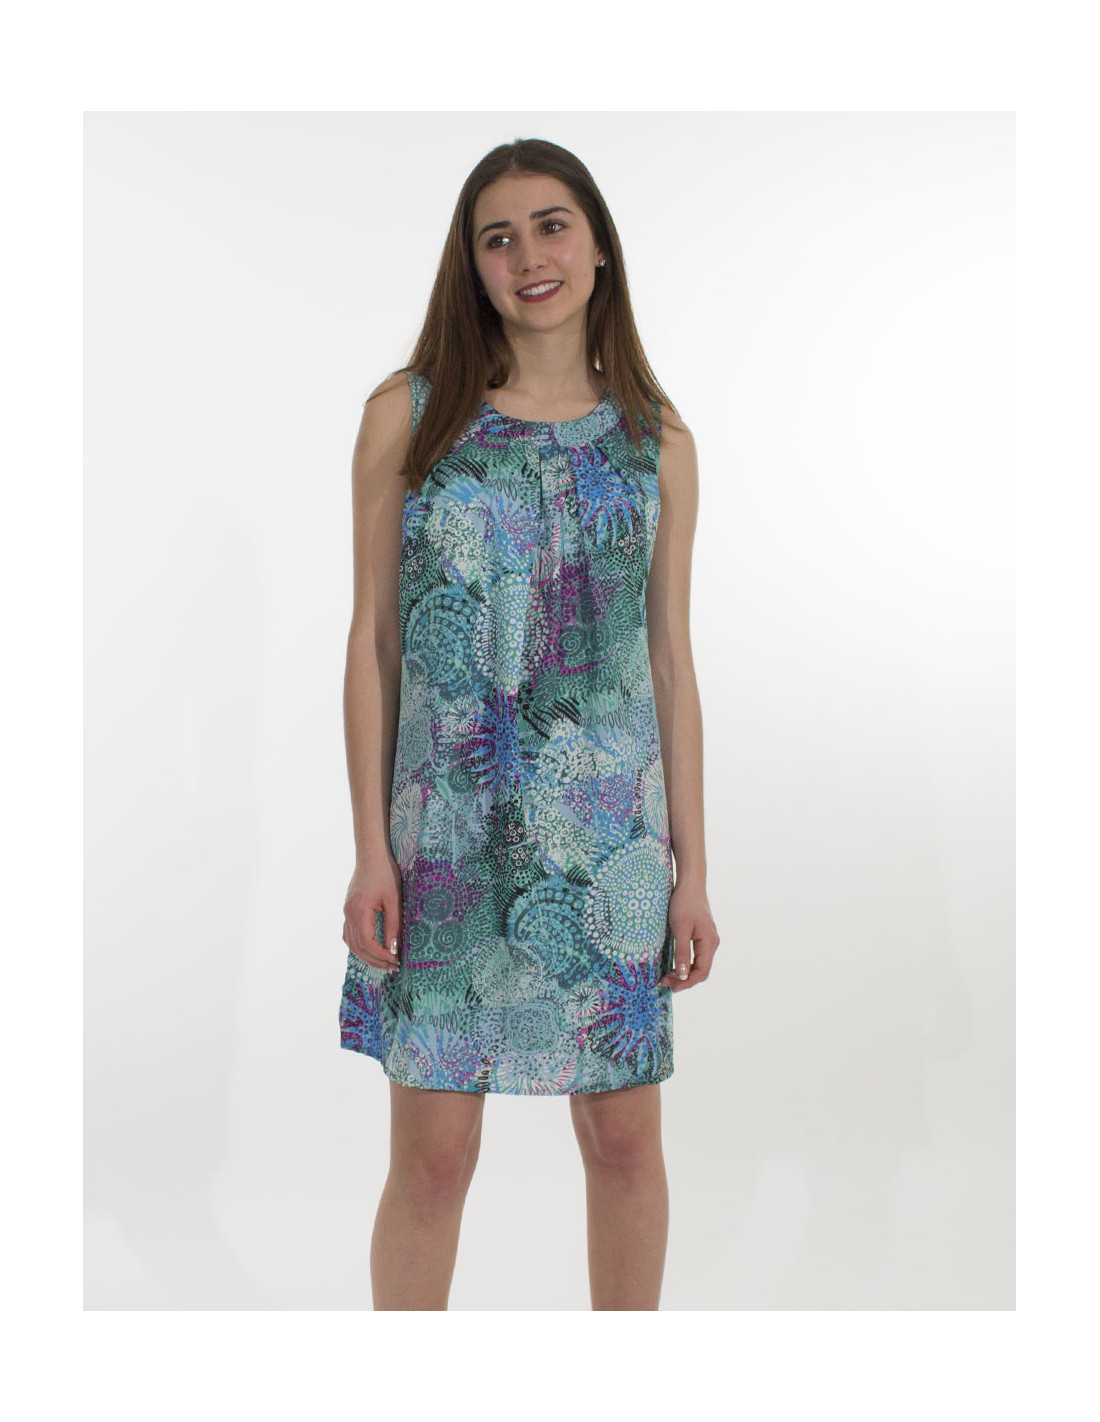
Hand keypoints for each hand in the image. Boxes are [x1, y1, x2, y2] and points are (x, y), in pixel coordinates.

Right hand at [343, 849, 402, 972]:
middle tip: (392, 966)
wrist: (371, 855)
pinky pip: (349, 934)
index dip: (380, 955)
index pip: (367, 943)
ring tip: (384, 962)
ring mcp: (346, 911)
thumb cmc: (385, 873)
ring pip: (351, 943)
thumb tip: (394, 949)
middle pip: (357, 947)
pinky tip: (371, 950)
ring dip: (366, 956)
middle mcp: (349, 913)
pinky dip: (359, 946)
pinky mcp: (349, 909)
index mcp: (359, 911)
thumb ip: (393, 925)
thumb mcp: (394, 899)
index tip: (395, 960)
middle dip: (374, 960)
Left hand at [659, 881, 718, 991]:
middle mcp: (712, 943)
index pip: (701, 971)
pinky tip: (674, 965)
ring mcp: (708, 939)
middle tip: (665, 982)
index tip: (672, 988)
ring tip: (666, 976)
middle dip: (684, 979)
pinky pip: (696, 955)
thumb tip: (683, 975)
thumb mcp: (680, 929)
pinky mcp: (703, 935)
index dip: (687, 983)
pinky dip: (686, 963)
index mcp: (709, 943)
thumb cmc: (684, 903)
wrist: (690, 883)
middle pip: (701, 970)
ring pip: (699, 963)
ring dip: (684, 972)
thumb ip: (682, 952)